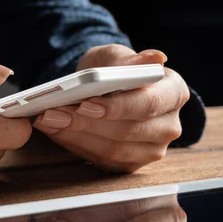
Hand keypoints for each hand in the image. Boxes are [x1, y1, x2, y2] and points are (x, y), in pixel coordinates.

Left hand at [33, 44, 188, 172]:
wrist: (106, 90)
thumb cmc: (114, 70)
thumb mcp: (115, 57)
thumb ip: (128, 60)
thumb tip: (155, 58)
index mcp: (174, 92)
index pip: (149, 103)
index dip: (118, 106)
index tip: (86, 104)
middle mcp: (169, 125)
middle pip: (128, 130)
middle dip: (85, 122)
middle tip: (53, 113)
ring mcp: (153, 149)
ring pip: (113, 149)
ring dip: (75, 135)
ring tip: (48, 120)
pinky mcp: (131, 164)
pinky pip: (102, 160)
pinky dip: (75, 145)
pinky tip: (55, 131)